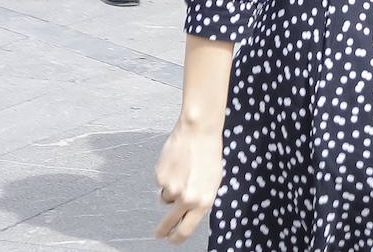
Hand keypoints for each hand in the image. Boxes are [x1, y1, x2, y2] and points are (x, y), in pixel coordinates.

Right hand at [154, 117, 223, 243]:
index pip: (186, 230)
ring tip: (182, 172)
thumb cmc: (209, 154)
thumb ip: (201, 200)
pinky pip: (161, 183)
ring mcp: (171, 188)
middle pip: (169, 223)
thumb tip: (190, 214)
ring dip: (171, 190)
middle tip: (159, 233)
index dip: (177, 238)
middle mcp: (186, 198)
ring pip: (166, 198)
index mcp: (204, 201)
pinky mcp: (160, 177)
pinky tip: (176, 163)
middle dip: (163, 230)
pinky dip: (167, 176)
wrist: (198, 132)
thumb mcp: (212, 182)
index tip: (172, 240)